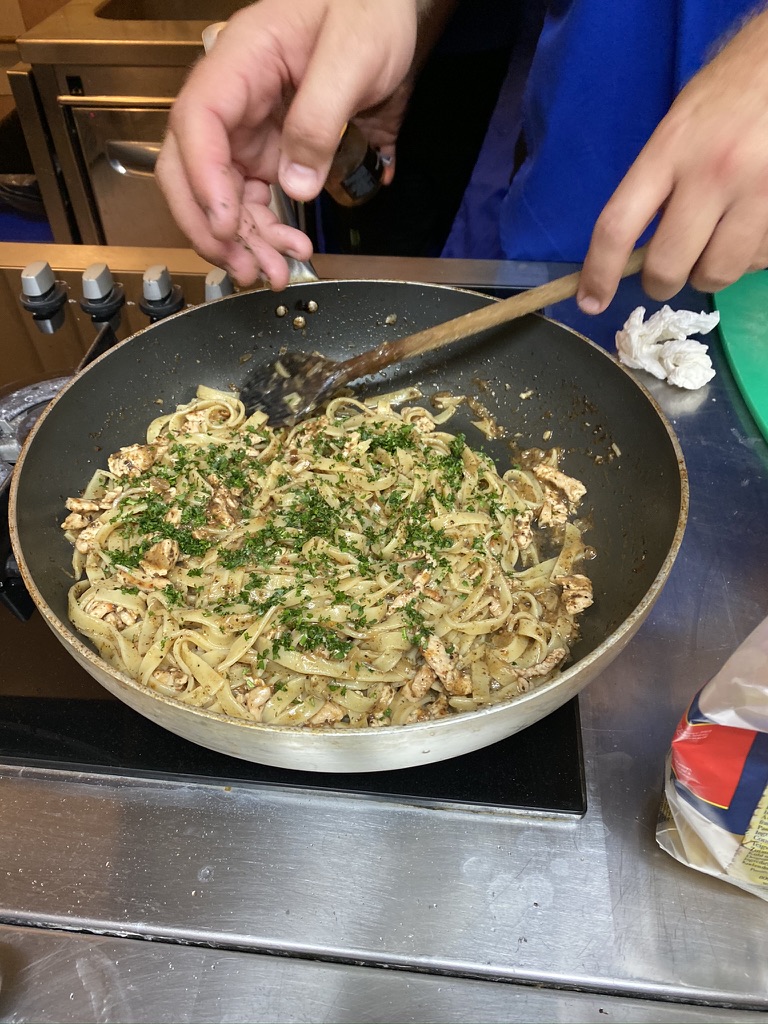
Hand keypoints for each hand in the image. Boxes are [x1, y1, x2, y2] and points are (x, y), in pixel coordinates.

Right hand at [155, 0, 419, 287]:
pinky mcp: (273, 152)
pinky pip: (255, 199)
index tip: (224, 222)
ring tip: (274, 272)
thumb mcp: (354, 57)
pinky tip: (289, 250)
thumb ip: (321, 118)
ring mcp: (251, 129)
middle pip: (192, 168)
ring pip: (223, 195)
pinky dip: (265, 232)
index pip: (198, 122)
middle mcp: (236, 100)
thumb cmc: (369, 12)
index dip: (203, 179)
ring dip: (241, 241)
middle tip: (242, 265)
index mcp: (242, 61)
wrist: (390, 12)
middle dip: (211, 225)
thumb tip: (297, 183)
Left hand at [577, 9, 767, 313]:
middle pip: (669, 266)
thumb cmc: (730, 92)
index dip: (599, 273)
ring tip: (716, 241)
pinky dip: (749, 256)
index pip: (618, 226)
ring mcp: (757, 192)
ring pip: (717, 274)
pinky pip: (759, 260)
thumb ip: (656, 182)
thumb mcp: (679, 126)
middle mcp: (712, 174)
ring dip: (709, 271)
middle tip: (667, 271)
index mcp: (671, 149)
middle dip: (662, 281)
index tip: (591, 302)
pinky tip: (750, 227)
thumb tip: (634, 247)